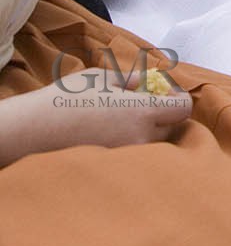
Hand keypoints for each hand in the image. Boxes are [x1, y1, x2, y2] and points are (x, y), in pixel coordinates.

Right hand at [0, 70, 191, 166]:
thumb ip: (132, 80)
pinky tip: (108, 136)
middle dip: (162, 117)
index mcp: (143, 111)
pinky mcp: (114, 167)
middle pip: (171, 129)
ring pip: (152, 145)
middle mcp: (141, 137)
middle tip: (140, 107)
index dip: (177, 99)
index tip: (165, 95)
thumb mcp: (101, 78)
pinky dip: (128, 146)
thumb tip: (149, 82)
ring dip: (145, 133)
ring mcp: (128, 156)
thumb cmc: (66, 99)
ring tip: (120, 122)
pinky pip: (133, 156)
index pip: (183, 109)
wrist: (32, 131)